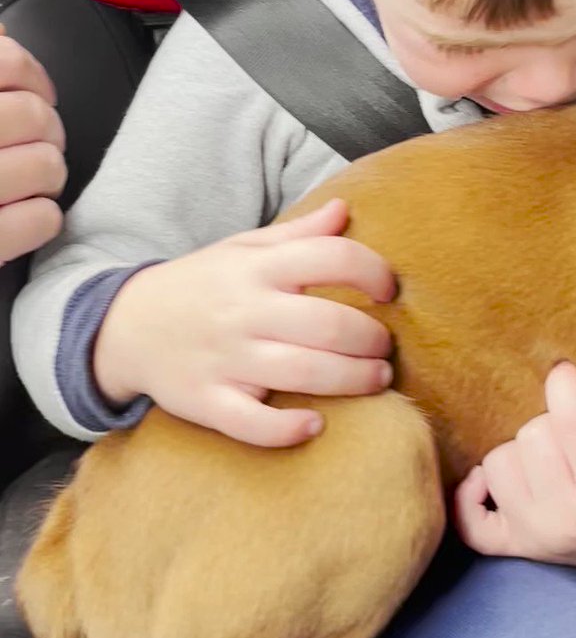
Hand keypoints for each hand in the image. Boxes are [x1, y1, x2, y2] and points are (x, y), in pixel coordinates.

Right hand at [0, 27, 65, 262]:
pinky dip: (43, 218)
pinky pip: (39, 220)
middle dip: (46, 128)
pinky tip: (26, 216)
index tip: (32, 89)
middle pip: (32, 116)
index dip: (28, 72)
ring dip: (48, 172)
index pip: (3, 61)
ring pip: (46, 166)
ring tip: (32, 178)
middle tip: (36, 140)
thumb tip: (0, 31)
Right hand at [93, 198, 396, 446]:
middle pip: (328, 323)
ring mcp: (226, 359)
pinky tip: (315, 425)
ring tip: (376, 379)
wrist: (125, 326)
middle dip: (371, 338)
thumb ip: (298, 233)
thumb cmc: (200, 284)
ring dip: (353, 380)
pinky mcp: (206, 402)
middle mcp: (245, 310)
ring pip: (303, 373)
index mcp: (258, 267)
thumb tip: (345, 209)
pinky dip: (287, 429)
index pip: (332, 257)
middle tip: (384, 347)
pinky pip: (251, 423)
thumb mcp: (242, 247)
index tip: (388, 290)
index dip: (374, 271)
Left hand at [455, 360, 575, 570]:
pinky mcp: (511, 546)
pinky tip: (495, 478)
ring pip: (497, 463)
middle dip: (550, 420)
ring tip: (550, 455)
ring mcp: (533, 536)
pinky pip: (468, 519)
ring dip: (519, 450)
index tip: (569, 373)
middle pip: (531, 436)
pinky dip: (473, 492)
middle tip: (573, 429)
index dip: (565, 383)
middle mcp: (565, 520)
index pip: (570, 420)